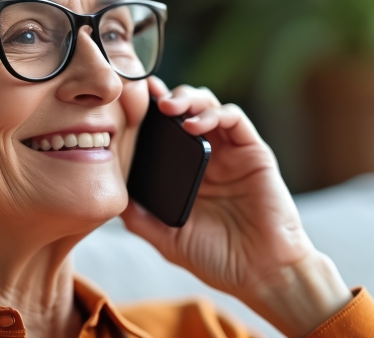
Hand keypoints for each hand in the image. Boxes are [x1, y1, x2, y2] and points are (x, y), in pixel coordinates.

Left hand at [120, 77, 351, 336]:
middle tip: (150, 100)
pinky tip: (193, 125)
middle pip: (187, 111)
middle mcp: (209, 159)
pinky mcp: (254, 152)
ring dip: (189, 99)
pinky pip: (235, 119)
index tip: (129, 103)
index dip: (149, 116)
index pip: (165, 135)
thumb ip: (141, 219)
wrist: (261, 273)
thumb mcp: (168, 240)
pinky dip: (213, 114)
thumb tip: (112, 199)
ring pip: (210, 106)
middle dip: (168, 99)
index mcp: (187, 175)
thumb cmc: (218, 259)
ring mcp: (232, 153)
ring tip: (170, 108)